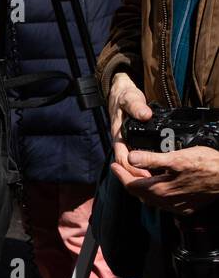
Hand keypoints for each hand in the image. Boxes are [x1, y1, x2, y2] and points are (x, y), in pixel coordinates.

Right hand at [109, 72, 153, 186]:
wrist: (121, 93)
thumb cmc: (124, 96)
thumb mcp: (130, 98)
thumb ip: (136, 106)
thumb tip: (145, 115)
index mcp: (118, 136)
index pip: (123, 159)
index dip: (133, 169)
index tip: (147, 176)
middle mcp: (122, 143)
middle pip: (127, 166)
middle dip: (139, 177)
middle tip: (156, 184)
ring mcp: (127, 144)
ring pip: (132, 164)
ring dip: (142, 173)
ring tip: (158, 181)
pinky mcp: (133, 144)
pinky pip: (138, 159)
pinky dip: (146, 166)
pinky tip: (157, 169)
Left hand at [121, 147, 218, 215]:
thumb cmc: (207, 165)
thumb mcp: (177, 157)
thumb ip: (151, 159)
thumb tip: (131, 158)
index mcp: (161, 190)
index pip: (131, 185)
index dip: (120, 174)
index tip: (113, 165)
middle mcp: (167, 202)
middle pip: (139, 193)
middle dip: (128, 179)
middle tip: (122, 167)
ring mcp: (177, 206)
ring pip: (151, 198)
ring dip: (142, 186)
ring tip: (137, 172)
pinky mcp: (187, 207)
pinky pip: (164, 201)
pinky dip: (155, 192)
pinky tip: (158, 182)